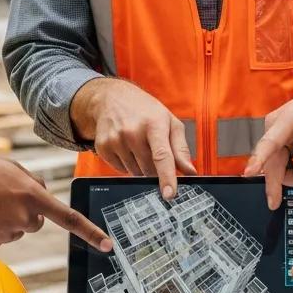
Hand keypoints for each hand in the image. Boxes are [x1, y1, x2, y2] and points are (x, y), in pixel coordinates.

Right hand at [0, 149, 111, 252]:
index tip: (108, 246)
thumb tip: (44, 196)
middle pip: (36, 222)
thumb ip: (33, 182)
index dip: (90, 232)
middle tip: (0, 197)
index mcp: (31, 195)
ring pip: (16, 230)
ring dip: (6, 219)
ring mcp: (6, 233)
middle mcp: (23, 217)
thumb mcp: (10, 168)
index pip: (68, 218)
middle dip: (25, 212)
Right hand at [70, 78, 196, 198]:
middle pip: (149, 169)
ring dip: (140, 166)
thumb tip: (190, 172)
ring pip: (135, 172)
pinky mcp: (103, 147)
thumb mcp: (169, 122)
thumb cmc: (146, 111)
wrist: (112, 98)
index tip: (170, 195)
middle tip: (152, 150)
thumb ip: (181, 148)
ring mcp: (115, 140)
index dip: (167, 177)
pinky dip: (127, 164)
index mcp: (154, 124)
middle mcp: (132, 131)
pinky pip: (121, 170)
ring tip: (138, 145)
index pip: (162, 156)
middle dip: (155, 168)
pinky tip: (126, 147)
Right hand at [244, 74, 292, 209]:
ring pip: (275, 166)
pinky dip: (292, 169)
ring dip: (292, 175)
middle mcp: (275, 126)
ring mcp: (274, 133)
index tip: (248, 173)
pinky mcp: (277, 139)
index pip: (270, 142)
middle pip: (272, 163)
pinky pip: (279, 162)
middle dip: (288, 179)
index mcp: (289, 119)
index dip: (259, 160)